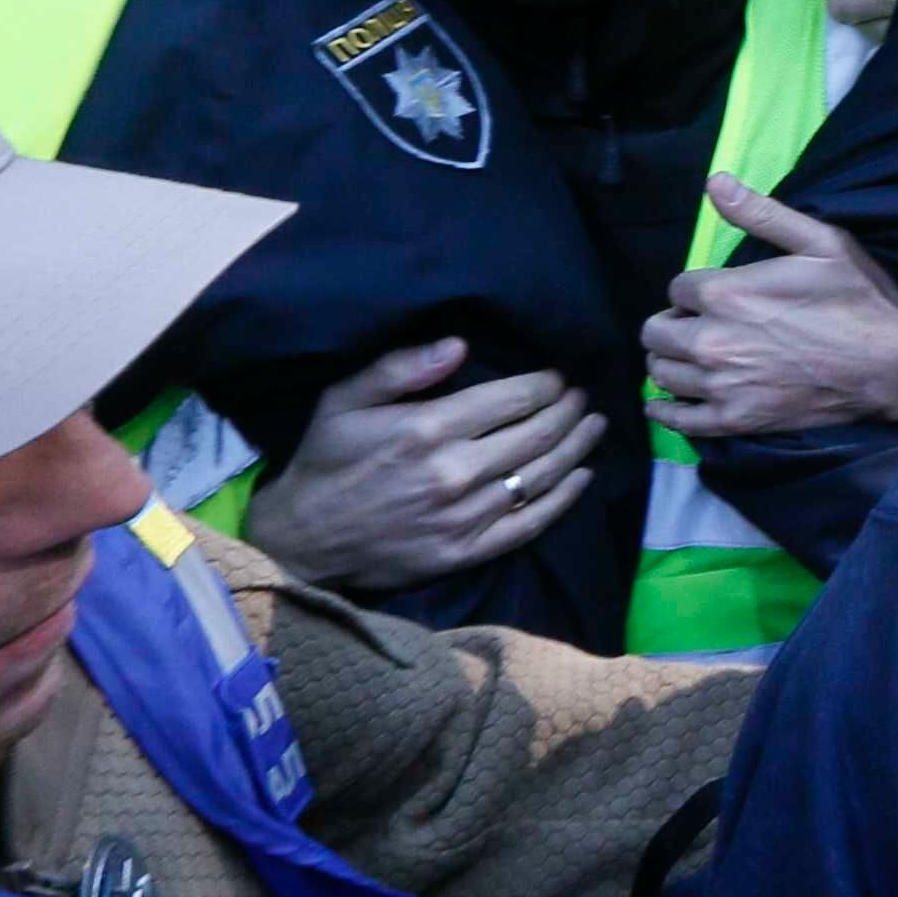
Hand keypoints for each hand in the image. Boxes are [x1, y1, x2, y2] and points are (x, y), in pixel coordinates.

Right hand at [243, 338, 603, 591]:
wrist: (303, 538)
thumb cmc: (325, 460)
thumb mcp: (344, 401)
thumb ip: (399, 368)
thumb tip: (458, 345)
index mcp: (427, 430)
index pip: (512, 399)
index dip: (546, 385)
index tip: (560, 376)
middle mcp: (454, 473)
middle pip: (536, 434)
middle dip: (568, 410)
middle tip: (583, 396)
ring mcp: (464, 516)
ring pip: (541, 476)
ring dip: (576, 447)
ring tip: (594, 425)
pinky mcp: (466, 551)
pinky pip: (530, 523)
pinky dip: (564, 498)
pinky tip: (582, 477)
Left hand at [645, 175, 897, 433]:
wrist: (894, 363)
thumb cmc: (859, 297)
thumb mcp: (820, 242)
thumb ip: (762, 213)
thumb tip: (714, 182)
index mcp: (725, 293)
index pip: (677, 287)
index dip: (695, 289)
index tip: (717, 294)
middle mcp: (712, 340)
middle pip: (656, 331)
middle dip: (673, 321)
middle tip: (700, 323)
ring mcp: (722, 385)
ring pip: (662, 371)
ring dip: (670, 359)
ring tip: (693, 355)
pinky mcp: (736, 419)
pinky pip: (679, 420)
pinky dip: (665, 410)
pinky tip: (666, 400)